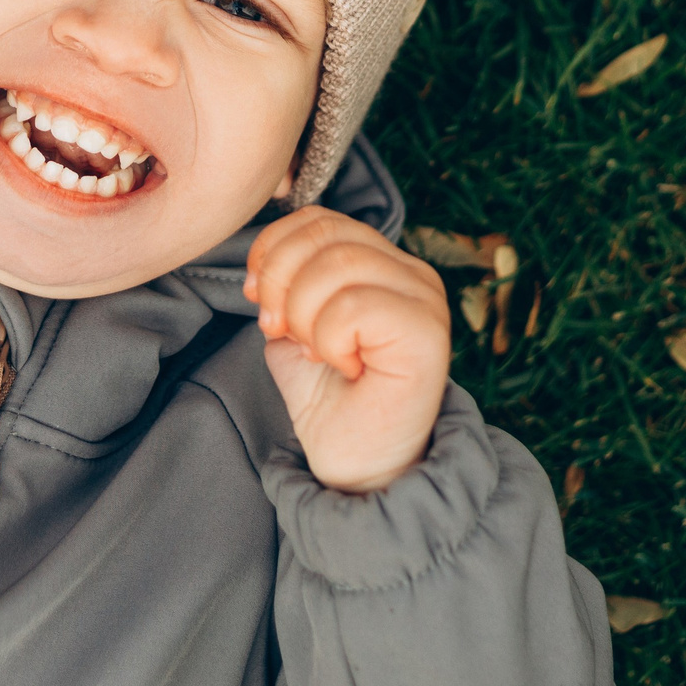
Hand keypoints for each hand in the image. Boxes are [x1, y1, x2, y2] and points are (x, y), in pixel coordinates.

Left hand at [245, 207, 449, 493]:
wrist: (357, 466)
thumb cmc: (331, 401)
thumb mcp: (296, 329)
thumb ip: (287, 285)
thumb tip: (264, 267)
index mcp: (382, 263)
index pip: (319, 220)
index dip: (274, 250)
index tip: (256, 299)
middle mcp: (411, 272)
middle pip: (324, 236)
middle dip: (280, 282)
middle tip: (278, 329)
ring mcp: (424, 299)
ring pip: (337, 266)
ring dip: (303, 316)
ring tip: (315, 353)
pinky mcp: (429, 332)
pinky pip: (353, 306)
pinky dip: (328, 339)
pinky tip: (344, 367)